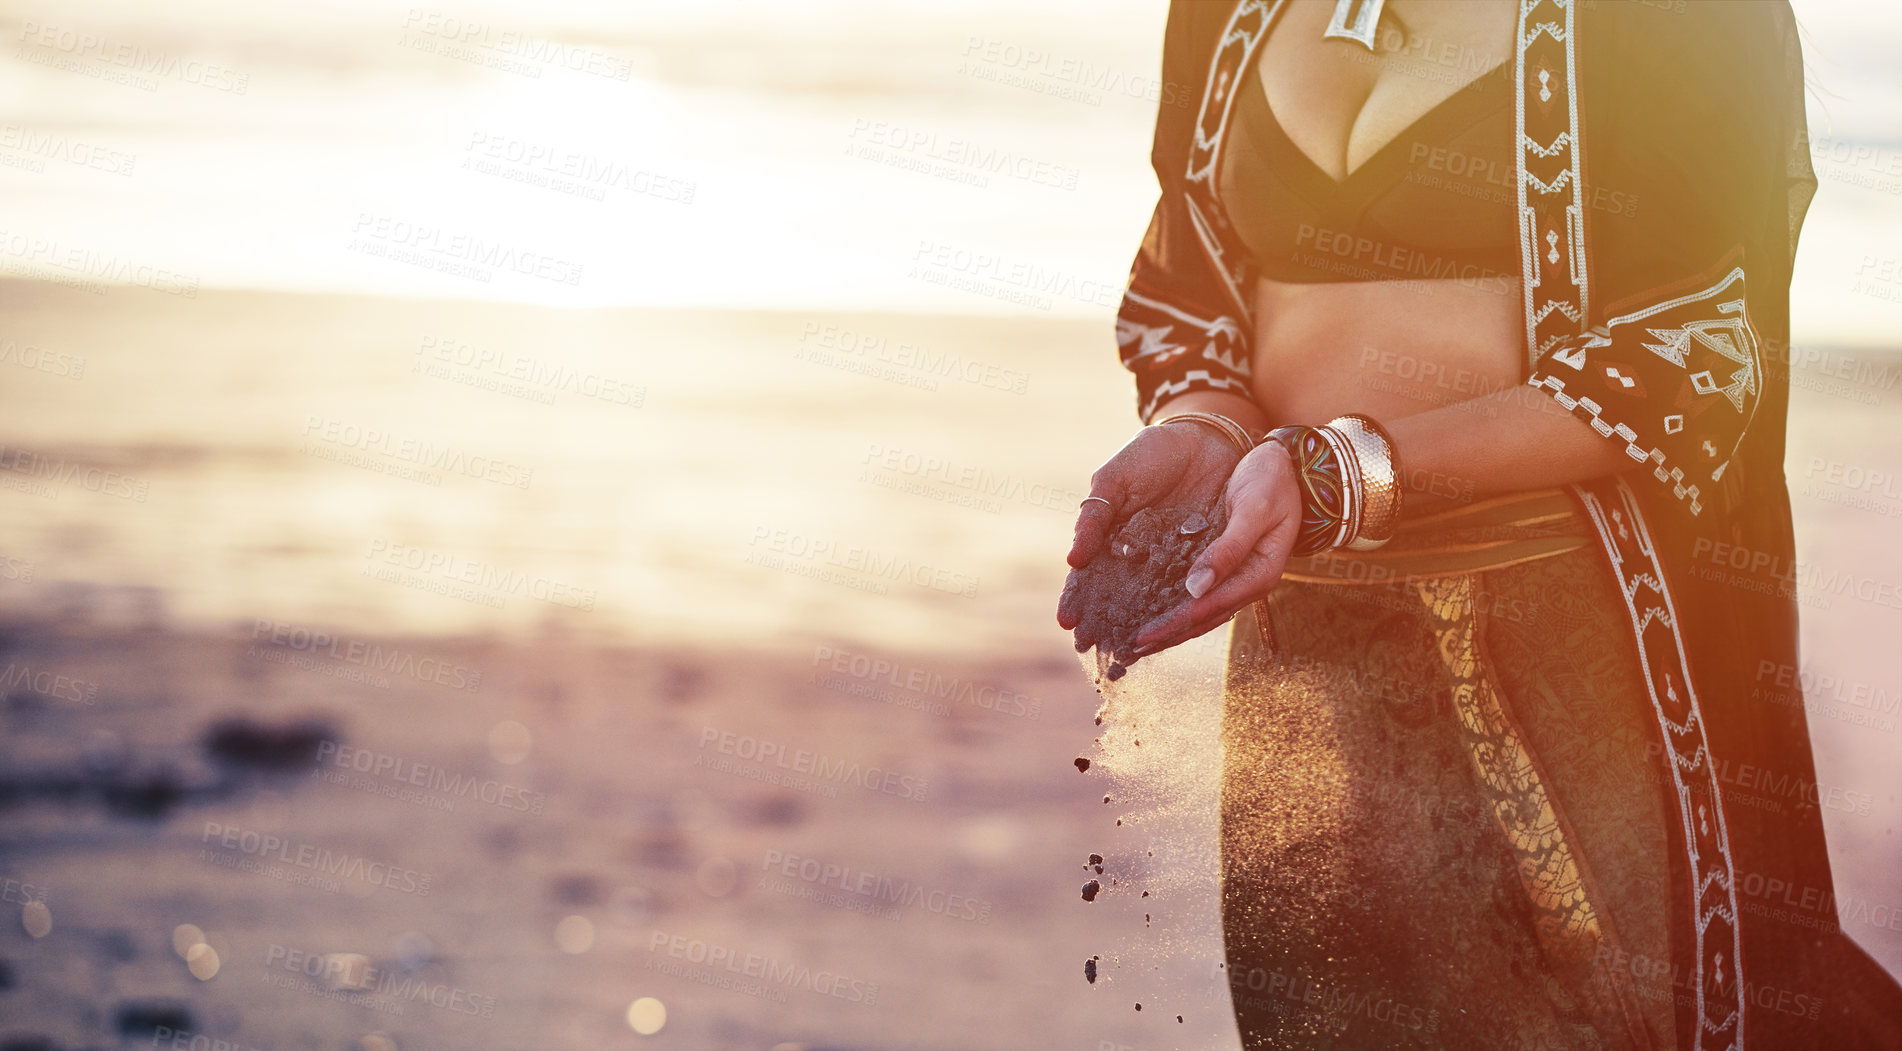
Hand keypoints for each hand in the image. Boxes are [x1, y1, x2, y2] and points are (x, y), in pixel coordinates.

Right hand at [1056, 422, 1241, 631]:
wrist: (1207, 438)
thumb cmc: (1153, 453)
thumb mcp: (1116, 478)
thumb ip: (1095, 515)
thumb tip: (1073, 559)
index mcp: (1110, 536)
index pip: (1087, 576)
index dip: (1076, 599)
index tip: (1067, 622)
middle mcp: (1137, 556)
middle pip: (1115, 598)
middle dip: (1102, 623)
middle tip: (1091, 647)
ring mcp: (1170, 561)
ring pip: (1150, 602)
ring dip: (1139, 626)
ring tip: (1126, 651)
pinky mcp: (1203, 561)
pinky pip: (1190, 592)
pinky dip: (1180, 611)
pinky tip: (1171, 630)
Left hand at [1125, 439, 1301, 656]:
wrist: (1287, 464)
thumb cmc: (1273, 482)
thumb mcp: (1254, 510)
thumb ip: (1228, 549)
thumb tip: (1195, 588)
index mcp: (1260, 574)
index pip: (1210, 607)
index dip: (1175, 623)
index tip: (1142, 635)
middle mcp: (1248, 582)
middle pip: (1204, 619)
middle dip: (1167, 636)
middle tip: (1129, 650)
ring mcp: (1239, 576)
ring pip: (1202, 612)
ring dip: (1171, 629)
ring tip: (1138, 642)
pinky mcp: (1227, 566)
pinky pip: (1200, 593)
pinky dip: (1176, 606)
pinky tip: (1154, 610)